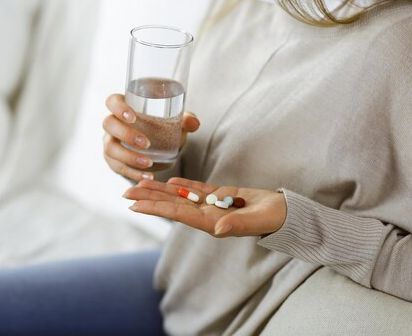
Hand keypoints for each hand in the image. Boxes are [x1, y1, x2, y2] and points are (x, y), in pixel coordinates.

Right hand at [103, 94, 199, 181]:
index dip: (119, 108)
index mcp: (124, 106)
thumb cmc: (163, 126)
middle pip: (108, 124)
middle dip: (125, 134)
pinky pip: (118, 167)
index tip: (133, 117)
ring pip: (110, 148)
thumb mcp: (175, 121)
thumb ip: (185, 119)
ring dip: (128, 156)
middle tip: (146, 143)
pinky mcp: (113, 160)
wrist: (159, 145)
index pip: (113, 101)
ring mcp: (110, 142)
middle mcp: (113, 123)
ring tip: (148, 163)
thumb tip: (193, 123)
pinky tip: (147, 176)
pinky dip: (132, 173)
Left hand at [124, 177, 286, 236]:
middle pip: (172, 206)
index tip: (134, 205)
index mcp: (213, 223)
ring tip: (139, 185)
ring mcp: (213, 206)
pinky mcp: (222, 196)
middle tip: (125, 193)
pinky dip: (182, 185)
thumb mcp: (256, 220)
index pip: (178, 214)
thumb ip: (236, 224)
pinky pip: (197, 190)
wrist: (286, 213)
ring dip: (160, 191)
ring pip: (181, 197)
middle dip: (149, 199)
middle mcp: (208, 216)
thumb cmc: (274, 218)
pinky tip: (168, 182)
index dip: (155, 208)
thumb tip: (216, 229)